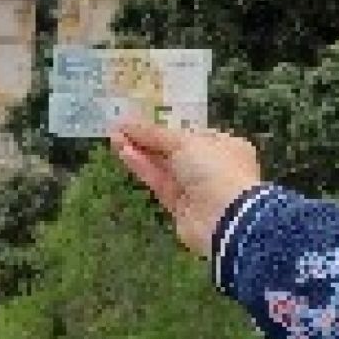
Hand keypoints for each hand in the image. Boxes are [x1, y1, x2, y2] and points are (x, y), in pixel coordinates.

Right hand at [109, 121, 261, 257]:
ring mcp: (194, 187)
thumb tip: (127, 124)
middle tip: (120, 128)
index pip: (190, 133)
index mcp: (224, 145)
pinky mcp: (179, 205)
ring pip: (163, 166)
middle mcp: (211, 166)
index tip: (140, 121)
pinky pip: (159, 181)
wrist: (224, 218)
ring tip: (114, 138)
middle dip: (147, 139)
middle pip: (173, 150)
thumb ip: (154, 134)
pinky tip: (123, 152)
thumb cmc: (214, 169)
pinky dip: (142, 167)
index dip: (165, 127)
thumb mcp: (185, 142)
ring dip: (140, 152)